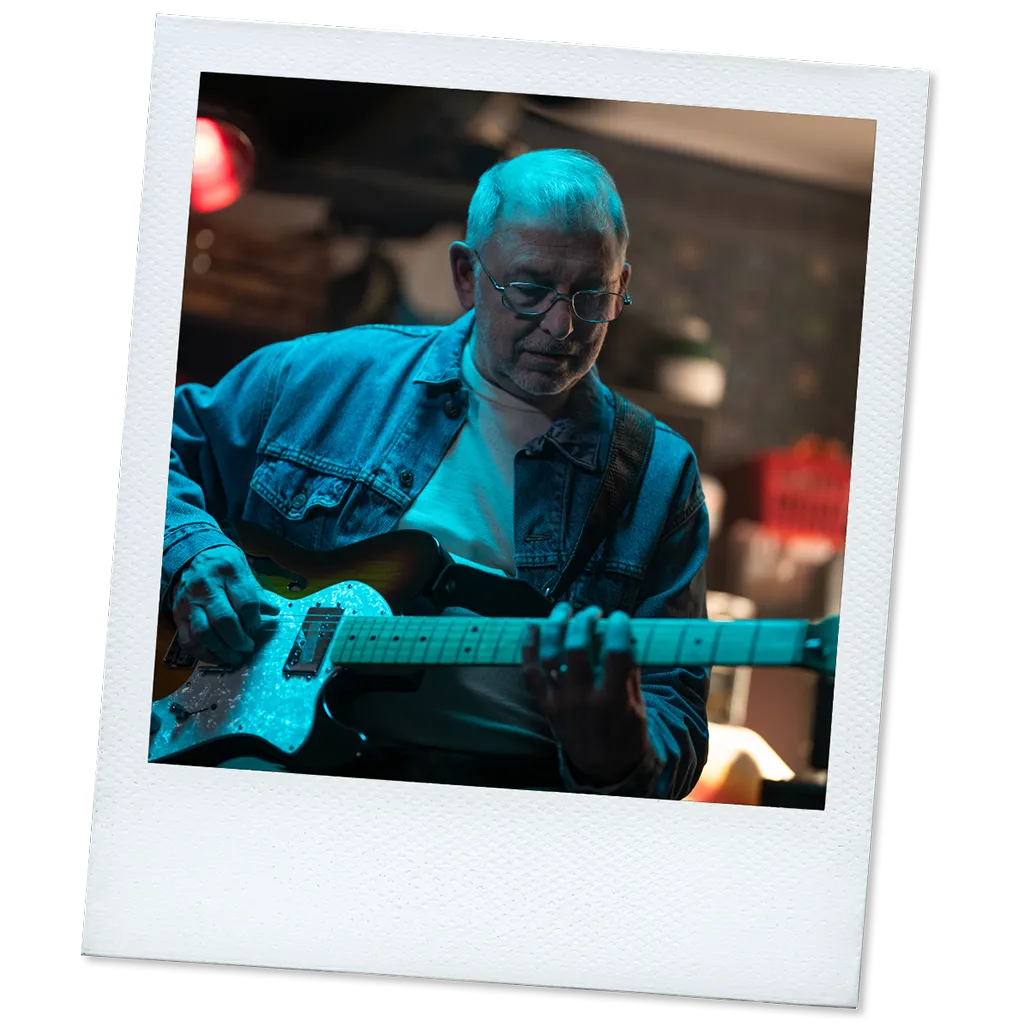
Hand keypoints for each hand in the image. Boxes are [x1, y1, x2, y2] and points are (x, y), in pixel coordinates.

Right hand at [171, 546, 279, 665]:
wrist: (192, 554)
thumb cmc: (222, 563)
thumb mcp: (244, 569)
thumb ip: (257, 592)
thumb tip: (274, 611)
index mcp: (228, 571)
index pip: (246, 602)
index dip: (254, 619)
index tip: (257, 625)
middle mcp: (206, 586)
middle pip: (224, 620)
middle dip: (239, 640)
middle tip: (248, 647)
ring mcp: (189, 601)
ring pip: (204, 633)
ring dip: (222, 650)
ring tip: (235, 656)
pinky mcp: (178, 614)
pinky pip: (188, 639)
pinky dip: (202, 653)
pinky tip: (216, 656)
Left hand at [522, 603, 650, 786]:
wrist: (604, 767)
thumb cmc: (625, 732)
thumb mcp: (637, 704)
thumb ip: (629, 672)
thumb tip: (624, 636)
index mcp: (614, 699)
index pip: (615, 653)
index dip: (617, 629)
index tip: (618, 617)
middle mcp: (584, 699)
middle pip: (577, 649)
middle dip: (583, 622)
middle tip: (592, 612)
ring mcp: (561, 702)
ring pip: (550, 657)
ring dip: (555, 627)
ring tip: (563, 610)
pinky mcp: (546, 705)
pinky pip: (531, 673)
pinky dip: (529, 649)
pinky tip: (533, 628)